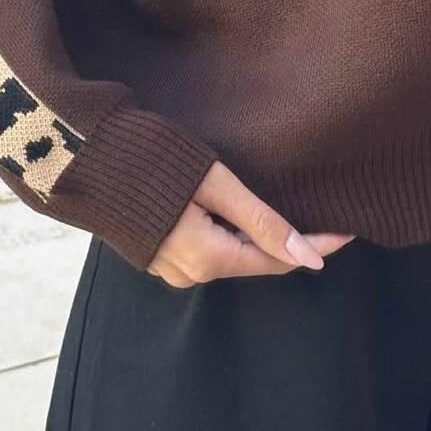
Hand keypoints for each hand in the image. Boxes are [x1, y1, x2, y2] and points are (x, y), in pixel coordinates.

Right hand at [147, 158, 356, 286]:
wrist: (81, 156)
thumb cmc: (152, 161)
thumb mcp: (215, 183)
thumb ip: (262, 220)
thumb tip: (310, 257)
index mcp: (207, 258)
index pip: (278, 261)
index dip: (316, 246)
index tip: (349, 231)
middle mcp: (190, 274)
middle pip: (256, 262)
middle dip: (291, 244)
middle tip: (326, 218)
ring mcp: (170, 268)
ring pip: (232, 258)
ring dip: (260, 240)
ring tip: (290, 213)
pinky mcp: (157, 255)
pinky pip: (209, 252)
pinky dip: (232, 236)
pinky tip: (243, 215)